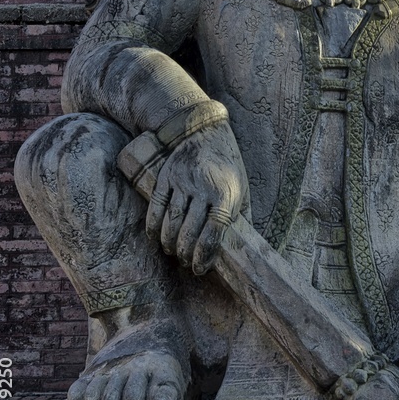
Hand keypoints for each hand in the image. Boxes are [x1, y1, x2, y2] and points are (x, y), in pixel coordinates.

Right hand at [146, 121, 248, 273]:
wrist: (205, 131)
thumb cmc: (228, 165)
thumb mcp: (243, 188)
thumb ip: (243, 217)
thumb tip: (245, 247)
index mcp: (225, 194)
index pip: (213, 232)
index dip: (204, 254)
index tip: (200, 268)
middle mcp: (203, 188)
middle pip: (189, 230)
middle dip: (185, 253)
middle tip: (185, 262)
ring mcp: (182, 182)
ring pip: (171, 221)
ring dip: (169, 243)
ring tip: (173, 252)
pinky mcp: (166, 176)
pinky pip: (156, 206)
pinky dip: (153, 226)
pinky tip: (156, 238)